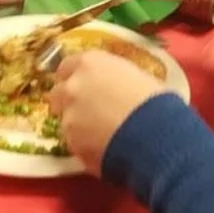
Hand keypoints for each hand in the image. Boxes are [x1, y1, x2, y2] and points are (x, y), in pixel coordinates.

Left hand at [48, 51, 168, 175]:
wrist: (154, 134)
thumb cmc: (154, 100)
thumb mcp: (135, 75)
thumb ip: (113, 77)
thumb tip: (112, 86)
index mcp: (89, 63)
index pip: (67, 66)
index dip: (75, 76)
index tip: (85, 85)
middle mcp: (72, 85)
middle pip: (58, 92)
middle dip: (69, 101)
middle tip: (89, 111)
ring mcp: (68, 116)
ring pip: (65, 120)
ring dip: (78, 125)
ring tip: (101, 135)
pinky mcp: (71, 143)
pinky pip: (74, 143)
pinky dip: (85, 145)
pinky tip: (105, 149)